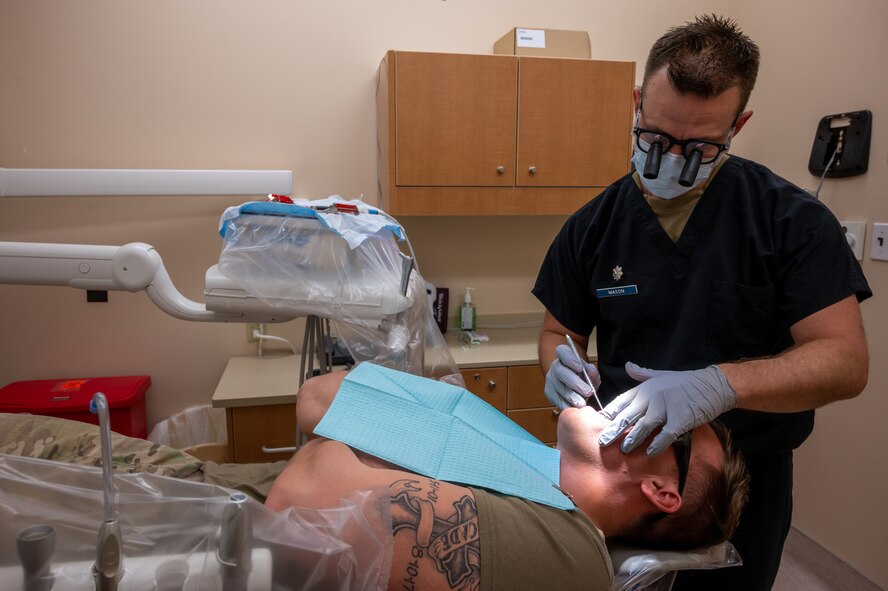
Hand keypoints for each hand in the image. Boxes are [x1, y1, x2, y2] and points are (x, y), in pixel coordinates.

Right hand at [544, 344, 601, 409]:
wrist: (573, 383)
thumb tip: (590, 371)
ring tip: (582, 403)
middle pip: (560, 372)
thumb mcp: (590, 371)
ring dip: (571, 396)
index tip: (580, 368)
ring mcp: (550, 379)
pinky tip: (573, 407)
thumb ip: (592, 371)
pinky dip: (564, 404)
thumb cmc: (583, 375)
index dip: (569, 358)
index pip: (562, 351)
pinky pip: (555, 399)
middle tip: (587, 392)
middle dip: (574, 383)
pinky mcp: (549, 392)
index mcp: (564, 356)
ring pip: (558, 387)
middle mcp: (556, 366)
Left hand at [598, 362, 736, 454]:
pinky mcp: (680, 419)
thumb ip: (643, 373)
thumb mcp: (661, 375)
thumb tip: (628, 365)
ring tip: (623, 449)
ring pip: (643, 426)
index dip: (610, 412)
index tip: (599, 422)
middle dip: (613, 430)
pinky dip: (657, 444)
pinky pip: (665, 435)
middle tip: (602, 442)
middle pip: (627, 416)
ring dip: (632, 439)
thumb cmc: (686, 382)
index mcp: (646, 388)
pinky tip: (649, 452)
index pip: (622, 401)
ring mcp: (666, 407)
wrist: (713, 385)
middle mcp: (652, 396)